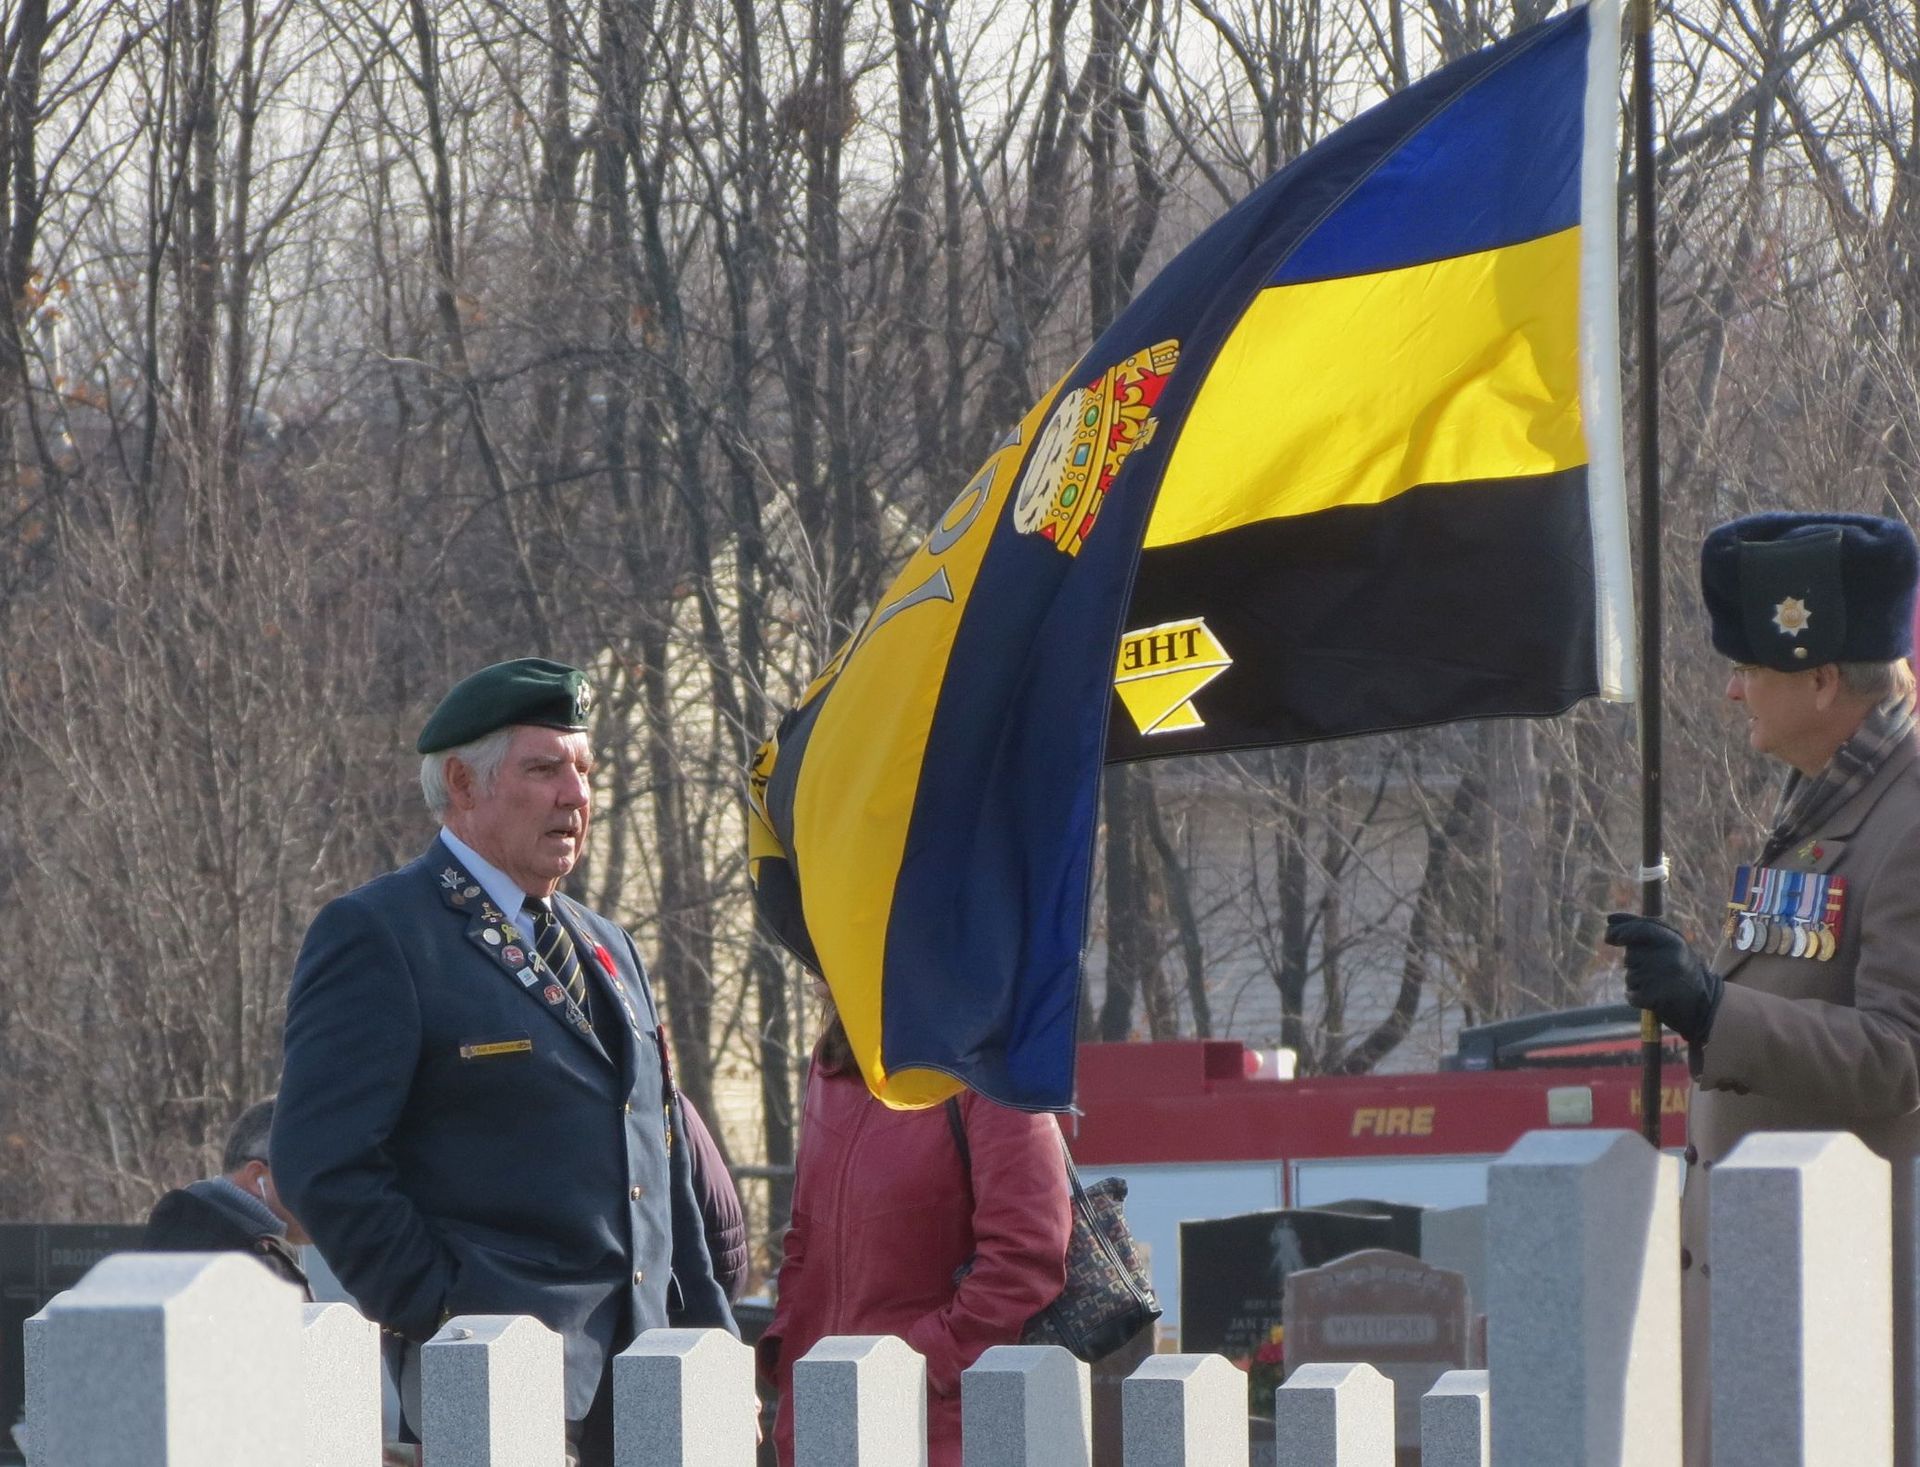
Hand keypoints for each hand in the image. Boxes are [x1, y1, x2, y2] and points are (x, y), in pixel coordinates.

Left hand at [1604, 912, 1724, 1043]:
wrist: (1706, 1004)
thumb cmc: (1682, 968)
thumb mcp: (1672, 943)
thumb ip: (1643, 928)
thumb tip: (1609, 920)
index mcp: (1674, 941)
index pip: (1641, 929)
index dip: (1622, 931)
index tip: (1610, 937)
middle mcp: (1669, 957)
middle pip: (1630, 955)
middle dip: (1636, 963)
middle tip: (1658, 970)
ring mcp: (1662, 978)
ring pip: (1630, 976)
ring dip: (1637, 982)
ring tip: (1660, 984)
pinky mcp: (1656, 999)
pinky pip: (1631, 995)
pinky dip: (1636, 998)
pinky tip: (1653, 998)